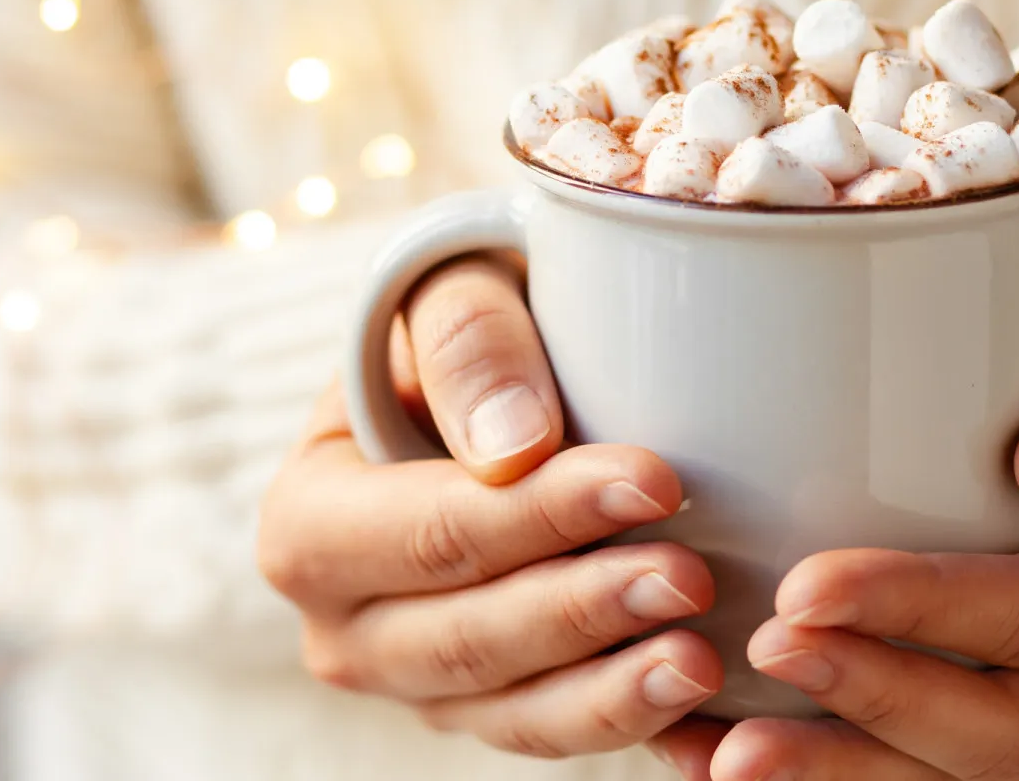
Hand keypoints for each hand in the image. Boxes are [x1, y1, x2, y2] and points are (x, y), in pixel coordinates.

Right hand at [257, 257, 722, 755]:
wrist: (492, 378)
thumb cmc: (469, 323)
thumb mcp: (447, 282)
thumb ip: (467, 339)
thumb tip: (515, 446)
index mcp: (310, 523)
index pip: (431, 533)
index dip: (540, 516)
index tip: (654, 479)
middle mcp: (349, 628)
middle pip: (469, 639)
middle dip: (583, 612)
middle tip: (689, 577)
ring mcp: (422, 686)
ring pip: (513, 713)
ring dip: (612, 695)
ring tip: (701, 660)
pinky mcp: (495, 711)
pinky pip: (563, 738)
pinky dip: (637, 733)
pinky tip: (708, 721)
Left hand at [651, 245, 1018, 779]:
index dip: (935, 614)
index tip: (812, 585)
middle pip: (1009, 730)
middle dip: (876, 701)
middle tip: (760, 651)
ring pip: (958, 769)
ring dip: (842, 767)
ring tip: (723, 753)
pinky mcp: (1010, 710)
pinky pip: (922, 760)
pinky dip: (836, 763)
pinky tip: (728, 752)